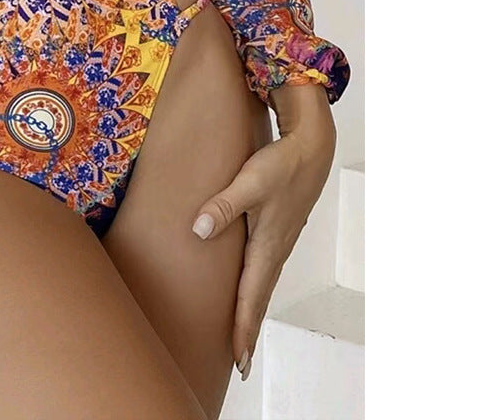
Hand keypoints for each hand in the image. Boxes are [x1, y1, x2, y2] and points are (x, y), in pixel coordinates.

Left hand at [189, 81, 335, 381]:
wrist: (312, 147)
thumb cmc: (282, 165)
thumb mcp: (250, 183)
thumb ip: (223, 206)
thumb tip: (198, 230)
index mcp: (268, 245)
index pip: (253, 295)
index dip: (244, 327)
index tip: (238, 358)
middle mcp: (275, 248)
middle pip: (260, 298)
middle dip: (249, 329)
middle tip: (240, 362)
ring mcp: (279, 240)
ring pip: (264, 284)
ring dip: (254, 309)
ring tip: (243, 333)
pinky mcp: (278, 229)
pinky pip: (266, 268)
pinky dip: (258, 287)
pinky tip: (251, 287)